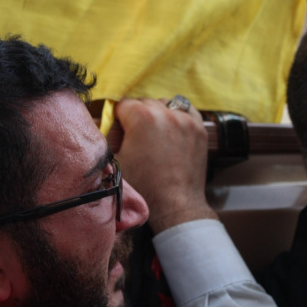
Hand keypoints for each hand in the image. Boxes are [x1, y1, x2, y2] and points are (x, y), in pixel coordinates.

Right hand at [115, 98, 217, 233]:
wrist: (175, 204)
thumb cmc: (143, 185)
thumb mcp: (116, 160)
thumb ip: (109, 137)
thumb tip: (107, 126)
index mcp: (141, 117)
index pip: (122, 104)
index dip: (117, 117)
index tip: (119, 130)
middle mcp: (165, 113)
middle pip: (144, 102)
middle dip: (137, 115)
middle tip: (136, 136)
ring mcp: (186, 119)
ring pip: (165, 104)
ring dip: (158, 113)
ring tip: (155, 133)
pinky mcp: (199, 128)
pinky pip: (187, 110)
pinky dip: (178, 115)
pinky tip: (173, 127)